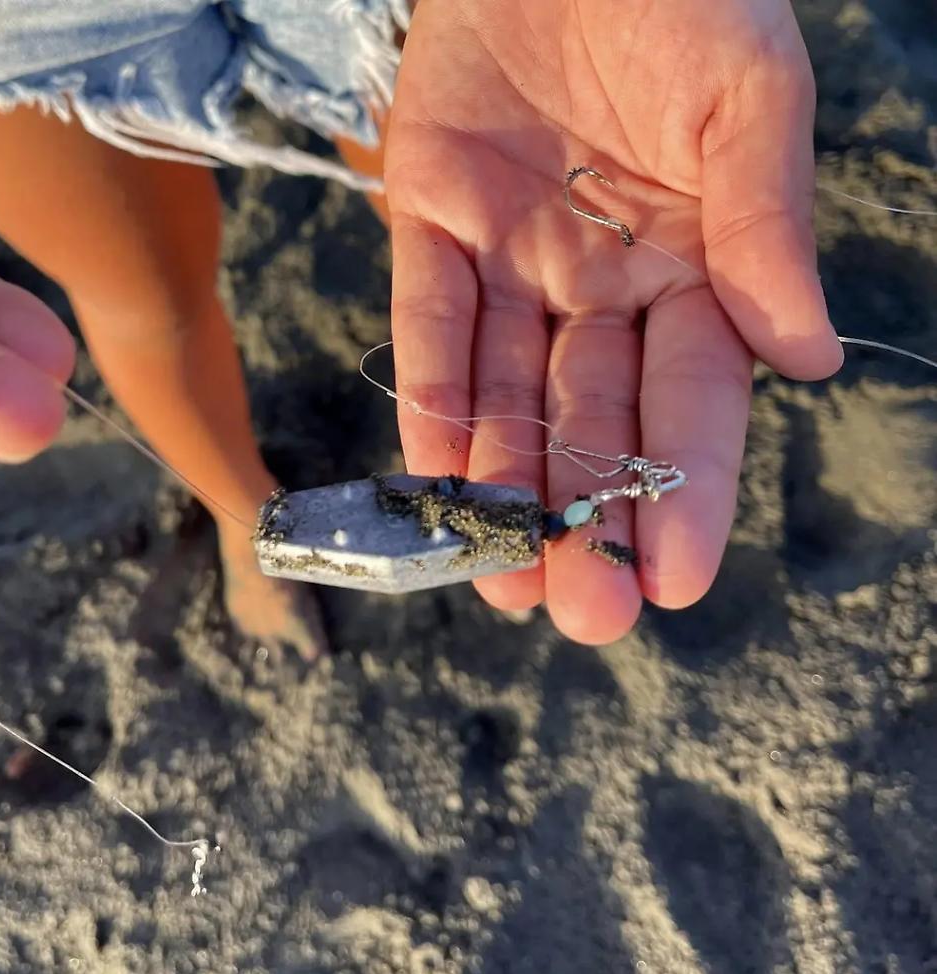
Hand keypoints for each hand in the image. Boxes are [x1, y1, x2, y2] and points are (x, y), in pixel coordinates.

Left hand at [384, 0, 841, 643]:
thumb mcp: (748, 95)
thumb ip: (766, 226)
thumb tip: (810, 359)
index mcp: (693, 264)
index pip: (691, 400)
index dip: (685, 489)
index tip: (678, 582)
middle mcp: (600, 282)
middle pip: (592, 421)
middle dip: (586, 518)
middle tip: (582, 614)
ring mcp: (512, 257)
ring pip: (506, 392)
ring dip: (501, 485)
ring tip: (498, 578)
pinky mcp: (430, 219)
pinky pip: (428, 322)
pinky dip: (430, 394)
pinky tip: (436, 474)